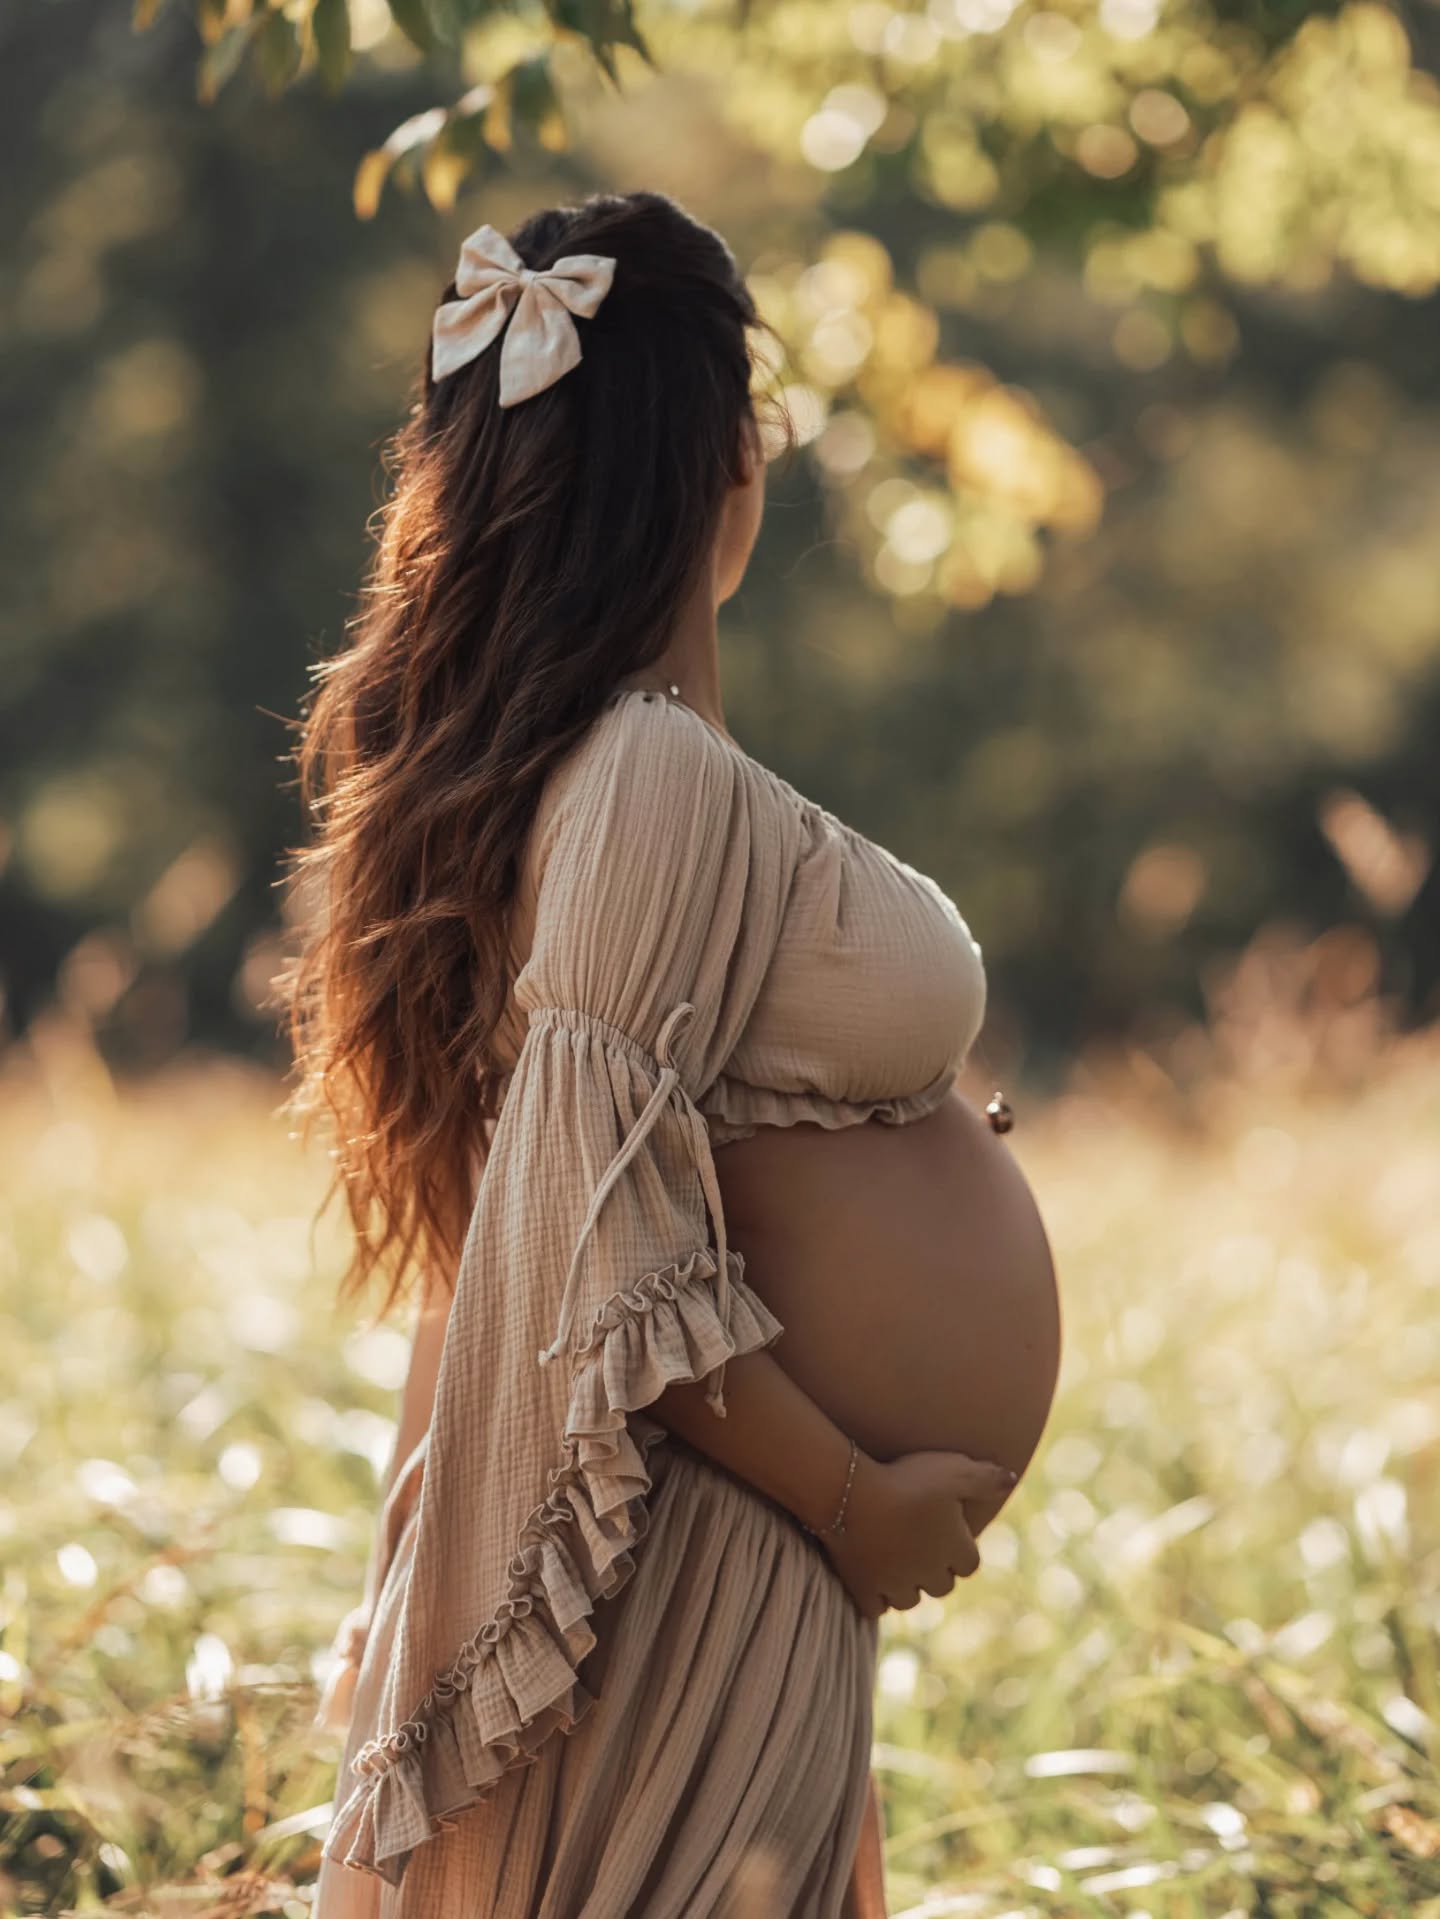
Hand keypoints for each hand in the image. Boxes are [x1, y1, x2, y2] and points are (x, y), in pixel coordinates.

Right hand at [819, 1450, 1016, 1619]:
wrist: (852, 1493)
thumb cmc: (906, 1479)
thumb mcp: (954, 1470)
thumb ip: (986, 1477)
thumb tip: (1012, 1479)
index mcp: (954, 1550)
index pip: (969, 1563)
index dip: (961, 1549)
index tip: (950, 1533)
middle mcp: (929, 1574)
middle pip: (941, 1585)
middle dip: (936, 1570)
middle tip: (923, 1547)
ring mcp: (895, 1584)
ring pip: (910, 1600)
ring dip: (908, 1586)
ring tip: (899, 1566)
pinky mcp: (863, 1587)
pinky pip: (875, 1607)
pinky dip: (876, 1598)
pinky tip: (872, 1582)